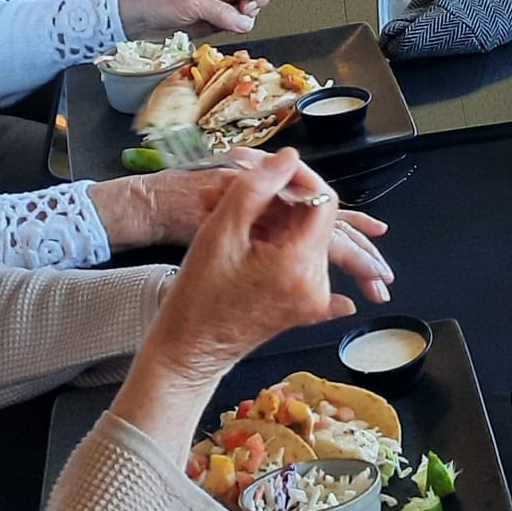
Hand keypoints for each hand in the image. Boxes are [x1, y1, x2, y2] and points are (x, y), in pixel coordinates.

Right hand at [90, 156, 391, 290]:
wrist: (189, 352)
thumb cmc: (197, 297)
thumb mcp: (220, 232)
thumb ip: (256, 188)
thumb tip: (289, 158)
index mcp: (300, 266)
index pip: (322, 202)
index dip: (299, 178)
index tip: (270, 168)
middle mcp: (318, 283)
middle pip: (315, 218)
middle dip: (279, 198)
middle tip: (236, 190)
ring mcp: (315, 295)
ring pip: (306, 234)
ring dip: (275, 217)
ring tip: (228, 212)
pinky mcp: (307, 301)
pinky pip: (302, 255)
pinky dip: (279, 239)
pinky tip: (247, 234)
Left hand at [120, 0, 270, 38]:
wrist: (139, 21)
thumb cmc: (156, 1)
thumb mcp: (191, 3)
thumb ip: (221, 12)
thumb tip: (245, 22)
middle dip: (256, 0)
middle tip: (245, 10)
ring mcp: (221, 1)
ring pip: (251, 5)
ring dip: (247, 16)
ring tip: (232, 21)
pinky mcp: (218, 18)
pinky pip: (239, 21)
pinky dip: (238, 26)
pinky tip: (225, 27)